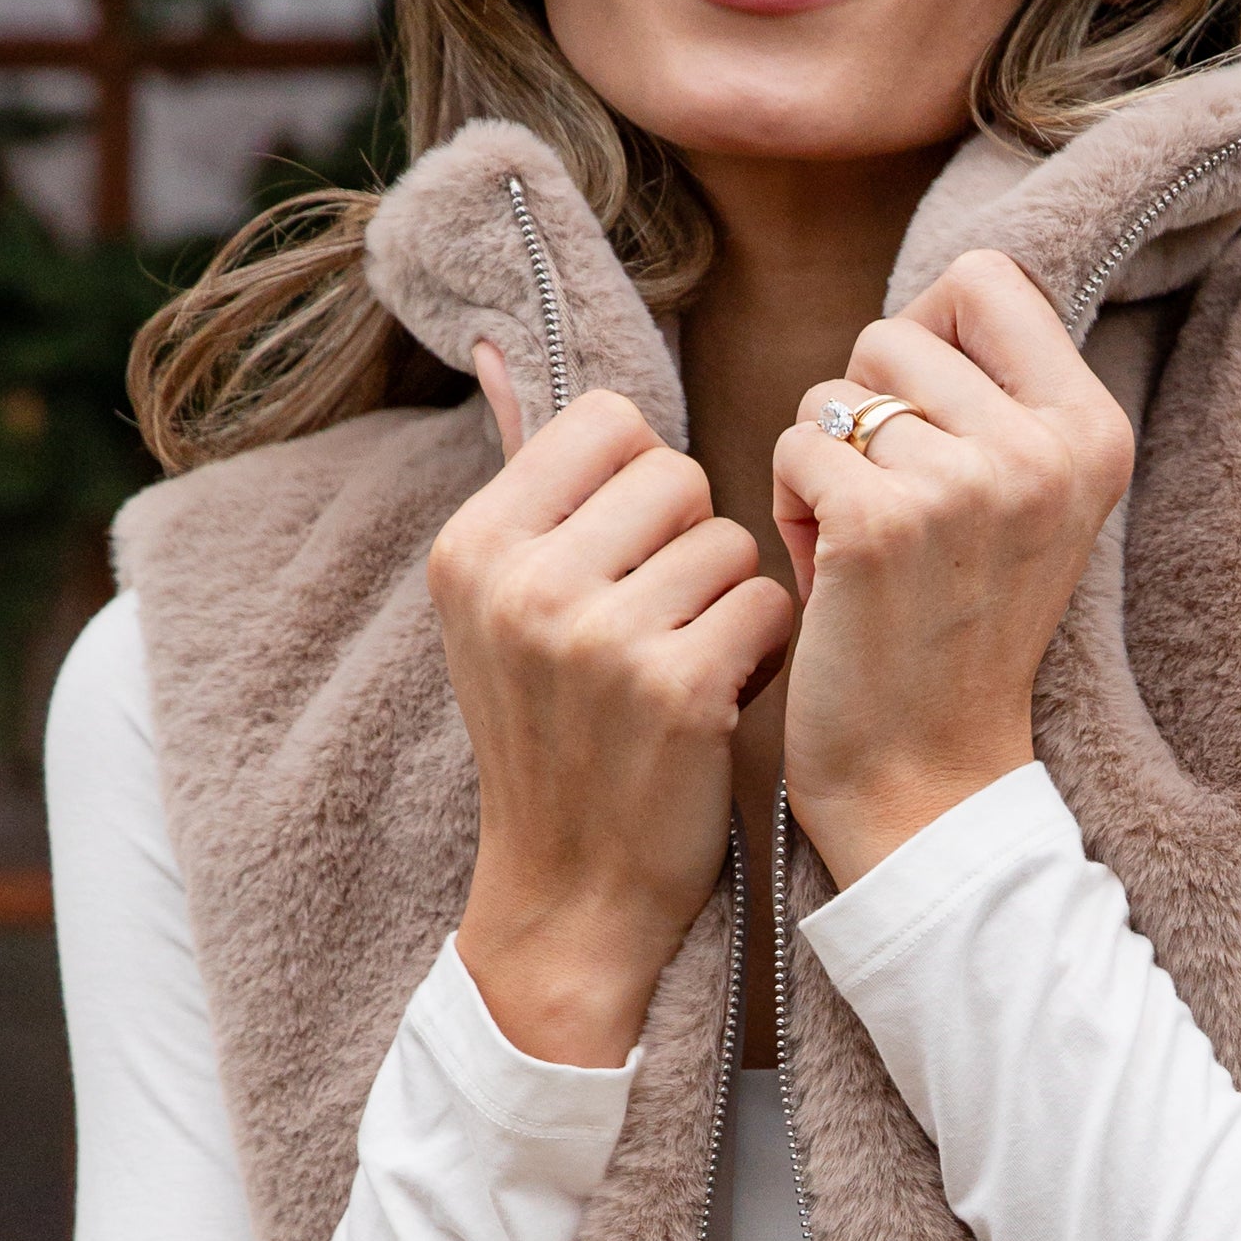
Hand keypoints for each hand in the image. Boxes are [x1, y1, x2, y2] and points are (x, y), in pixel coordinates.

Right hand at [431, 343, 793, 1064]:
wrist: (567, 892)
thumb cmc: (552, 733)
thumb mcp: (500, 605)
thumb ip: (517, 473)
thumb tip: (500, 347)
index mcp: (472, 546)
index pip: (607, 420)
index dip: (640, 483)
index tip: (624, 556)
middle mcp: (522, 582)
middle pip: (678, 474)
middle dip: (690, 543)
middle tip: (657, 623)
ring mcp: (596, 637)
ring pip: (732, 540)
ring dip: (730, 601)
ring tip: (683, 666)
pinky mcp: (678, 689)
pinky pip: (768, 604)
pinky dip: (761, 652)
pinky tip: (717, 702)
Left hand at [772, 251, 1132, 889]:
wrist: (929, 779)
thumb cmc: (952, 628)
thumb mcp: (1021, 499)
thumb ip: (998, 395)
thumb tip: (940, 294)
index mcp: (1092, 431)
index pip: (985, 279)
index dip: (928, 338)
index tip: (928, 425)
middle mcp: (1045, 448)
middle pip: (895, 332)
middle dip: (866, 414)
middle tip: (894, 515)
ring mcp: (968, 483)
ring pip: (833, 391)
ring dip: (824, 463)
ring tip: (865, 549)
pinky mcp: (880, 522)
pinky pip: (791, 446)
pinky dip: (790, 507)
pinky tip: (831, 578)